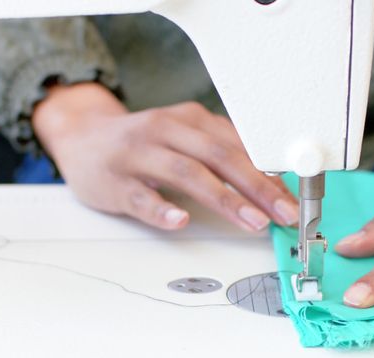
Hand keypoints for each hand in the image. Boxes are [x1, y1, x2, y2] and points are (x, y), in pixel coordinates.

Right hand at [32, 82, 298, 230]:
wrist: (81, 138)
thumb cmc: (142, 145)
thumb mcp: (183, 139)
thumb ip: (220, 155)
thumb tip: (270, 183)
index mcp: (189, 120)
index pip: (237, 146)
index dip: (269, 174)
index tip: (293, 200)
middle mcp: (165, 130)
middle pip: (218, 156)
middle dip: (257, 187)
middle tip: (282, 214)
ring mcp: (138, 155)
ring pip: (186, 173)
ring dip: (224, 198)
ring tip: (251, 220)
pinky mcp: (114, 181)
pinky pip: (140, 197)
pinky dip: (161, 209)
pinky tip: (180, 220)